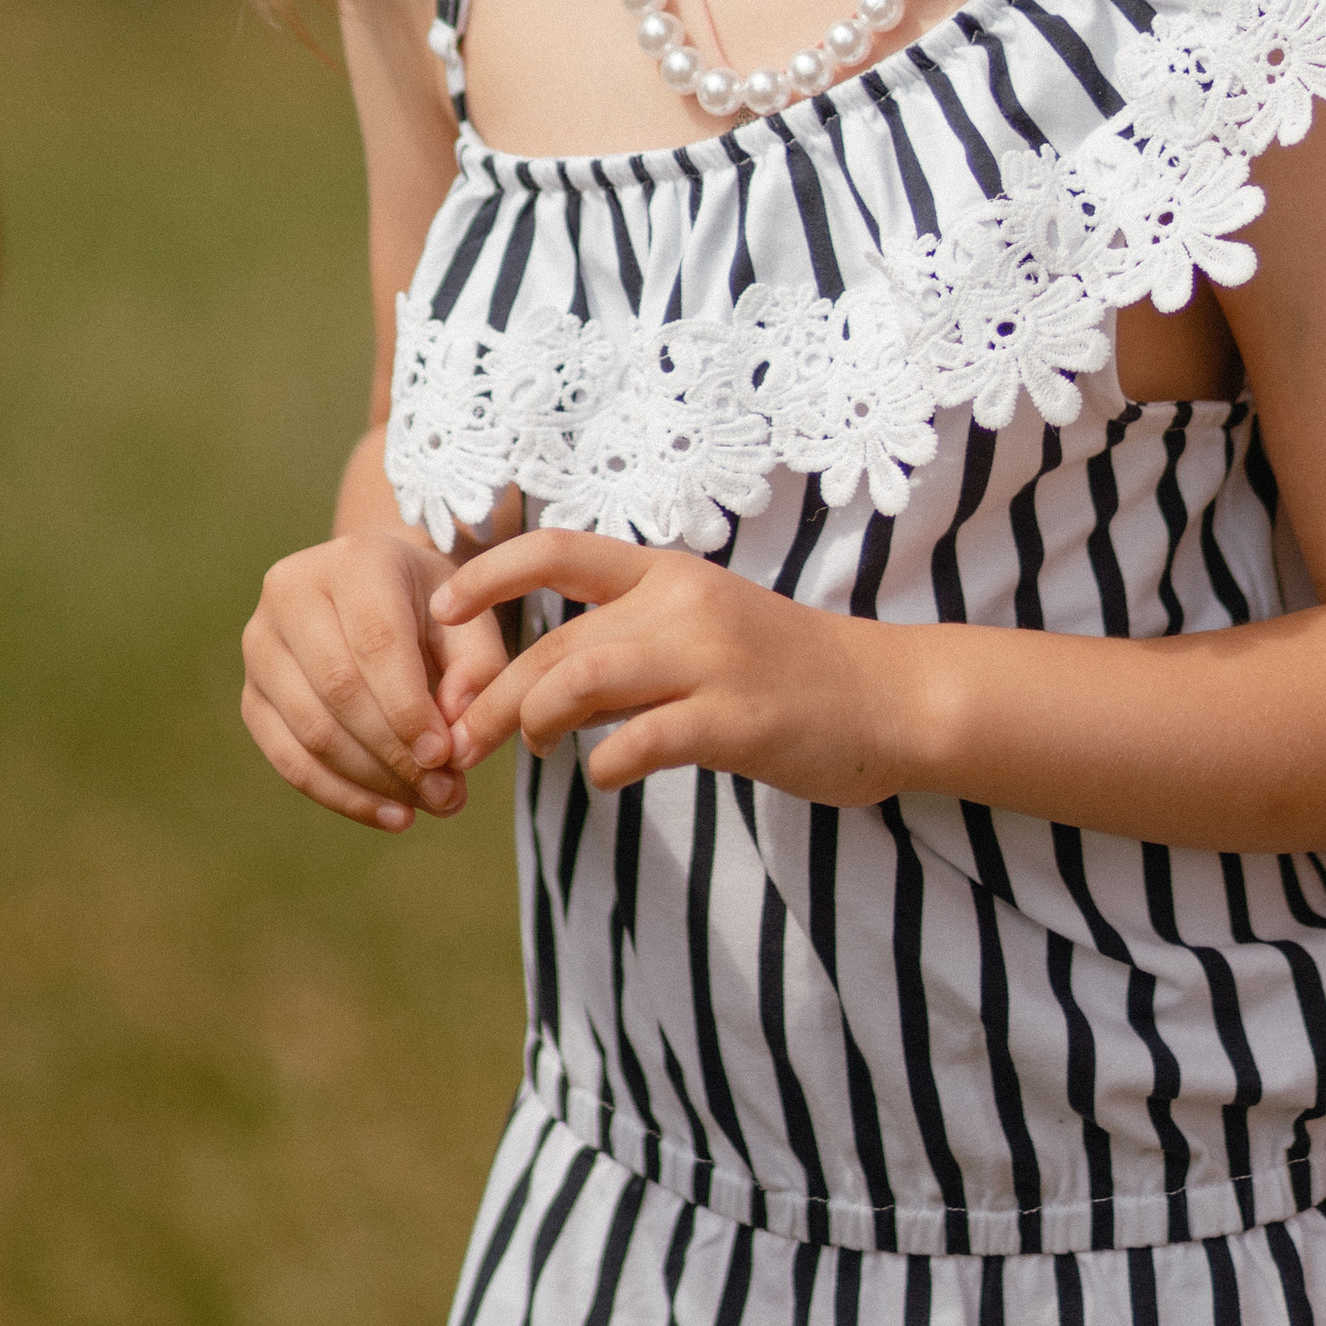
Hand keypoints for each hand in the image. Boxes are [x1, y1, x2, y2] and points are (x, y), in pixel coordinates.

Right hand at [241, 529, 508, 832]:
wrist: (373, 591)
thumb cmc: (430, 607)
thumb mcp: (468, 619)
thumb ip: (478, 669)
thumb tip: (457, 741)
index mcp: (353, 559)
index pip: (376, 642)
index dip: (409, 707)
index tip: (445, 757)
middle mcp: (291, 591)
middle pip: (339, 689)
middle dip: (395, 754)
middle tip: (447, 796)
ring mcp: (260, 644)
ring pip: (311, 730)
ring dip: (373, 781)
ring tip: (427, 806)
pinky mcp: (251, 693)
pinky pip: (287, 758)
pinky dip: (341, 795)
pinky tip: (391, 815)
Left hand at [435, 531, 907, 804]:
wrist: (887, 697)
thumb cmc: (781, 668)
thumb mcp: (703, 624)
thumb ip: (628, 637)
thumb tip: (539, 680)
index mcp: (668, 573)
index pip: (558, 549)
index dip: (488, 575)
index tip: (439, 609)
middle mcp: (683, 604)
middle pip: (556, 641)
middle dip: (494, 694)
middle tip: (461, 736)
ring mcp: (712, 660)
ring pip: (582, 681)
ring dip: (535, 723)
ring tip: (531, 750)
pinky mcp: (735, 720)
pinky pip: (638, 744)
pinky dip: (603, 765)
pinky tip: (603, 776)